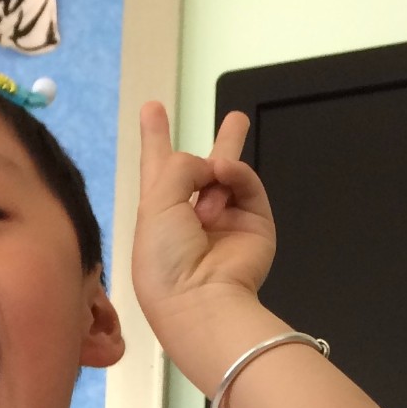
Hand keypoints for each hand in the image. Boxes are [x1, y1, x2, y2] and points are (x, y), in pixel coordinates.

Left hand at [131, 104, 275, 334]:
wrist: (201, 298)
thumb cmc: (165, 260)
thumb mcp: (154, 204)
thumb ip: (178, 167)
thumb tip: (213, 165)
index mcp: (158, 215)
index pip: (158, 170)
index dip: (155, 139)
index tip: (152, 108)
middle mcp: (191, 217)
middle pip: (204, 171)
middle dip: (220, 147)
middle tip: (234, 119)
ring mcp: (225, 221)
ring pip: (231, 173)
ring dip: (227, 151)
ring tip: (235, 121)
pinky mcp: (254, 224)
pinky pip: (246, 185)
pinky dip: (237, 174)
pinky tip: (225, 172)